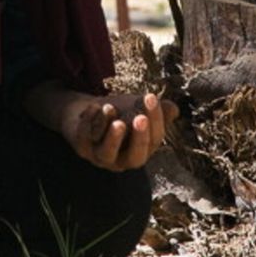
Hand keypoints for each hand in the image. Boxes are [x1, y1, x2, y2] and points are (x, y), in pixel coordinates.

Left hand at [27, 83, 178, 171]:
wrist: (88, 110)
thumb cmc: (120, 111)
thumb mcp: (139, 107)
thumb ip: (157, 109)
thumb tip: (173, 109)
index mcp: (142, 150)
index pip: (154, 140)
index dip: (155, 119)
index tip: (151, 97)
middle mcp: (123, 160)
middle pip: (135, 158)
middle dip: (138, 139)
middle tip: (139, 118)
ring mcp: (101, 157)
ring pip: (107, 153)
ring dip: (111, 134)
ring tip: (110, 109)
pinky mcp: (82, 149)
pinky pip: (85, 139)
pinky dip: (89, 121)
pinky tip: (94, 105)